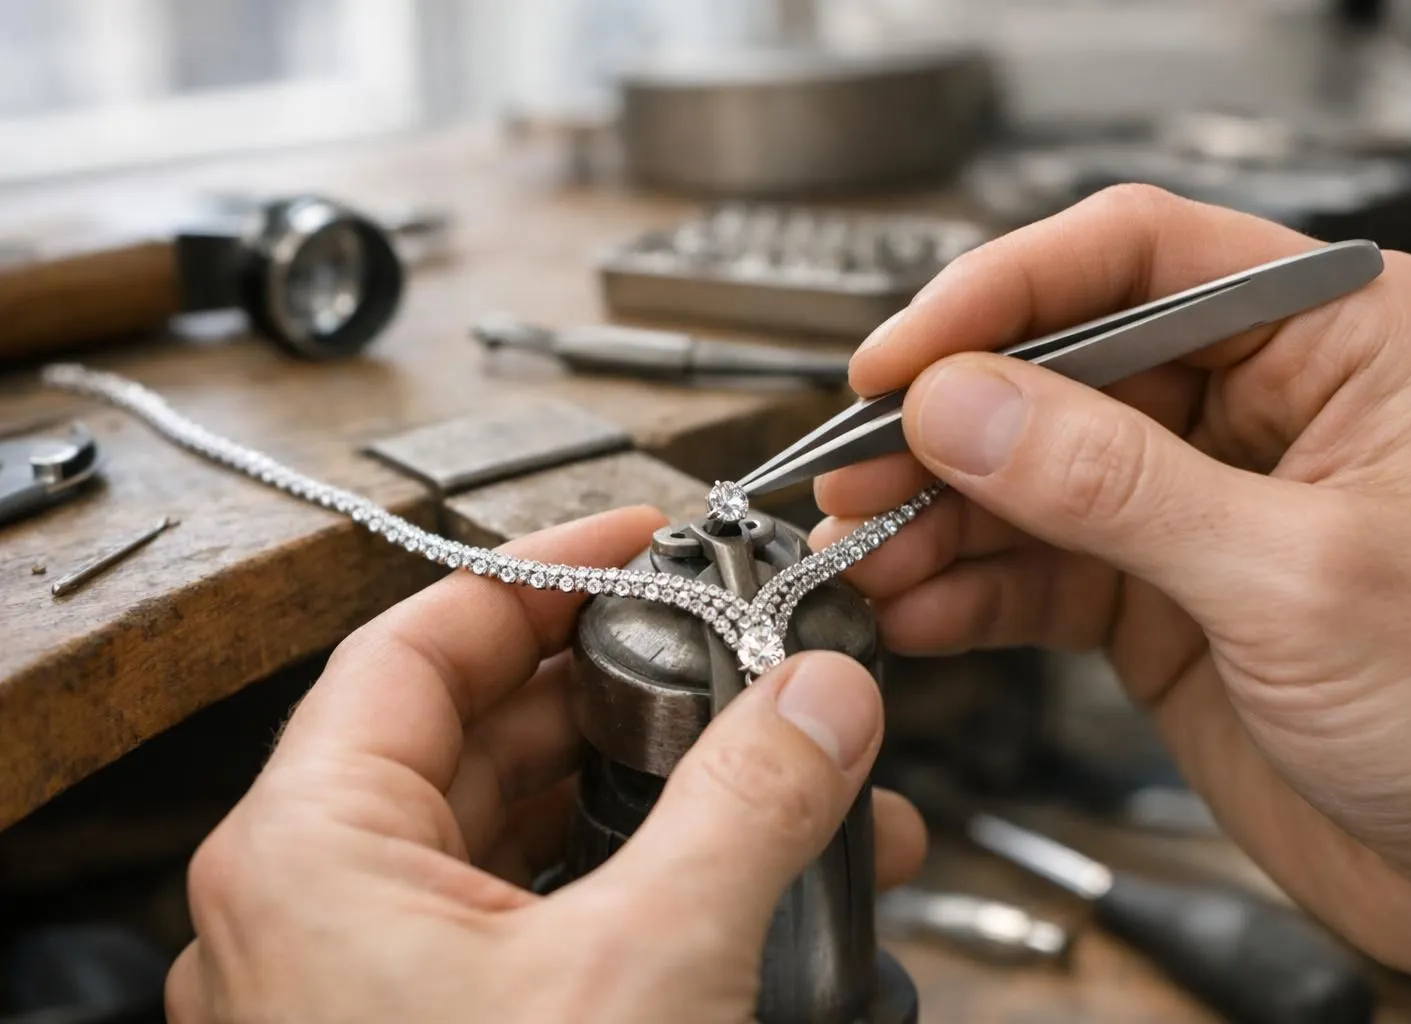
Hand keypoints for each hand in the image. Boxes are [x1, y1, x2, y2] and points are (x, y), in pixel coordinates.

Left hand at [166, 508, 924, 1023]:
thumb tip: (822, 696)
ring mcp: (380, 980)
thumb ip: (749, 807)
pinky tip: (757, 885)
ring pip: (535, 830)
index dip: (545, 569)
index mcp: (311, 851)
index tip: (642, 537)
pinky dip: (649, 885)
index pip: (427, 637)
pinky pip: (549, 919)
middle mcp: (325, 905)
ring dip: (668, 796)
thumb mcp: (647, 973)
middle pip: (496, 730)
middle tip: (746, 660)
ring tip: (794, 778)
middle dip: (646, 693)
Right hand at [813, 186, 1410, 1019]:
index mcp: (1337, 337)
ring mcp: (1195, 500)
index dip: (1002, 294)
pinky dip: (967, 588)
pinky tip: (920, 607)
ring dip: (938, 514)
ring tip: (870, 551)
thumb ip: (1116, 485)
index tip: (904, 357)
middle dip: (948, 423)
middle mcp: (1258, 401)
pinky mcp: (1155, 592)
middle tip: (859, 468)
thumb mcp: (1297, 578)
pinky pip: (1033, 566)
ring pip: (1027, 471)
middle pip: (1058, 365)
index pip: (1136, 257)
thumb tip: (965, 407)